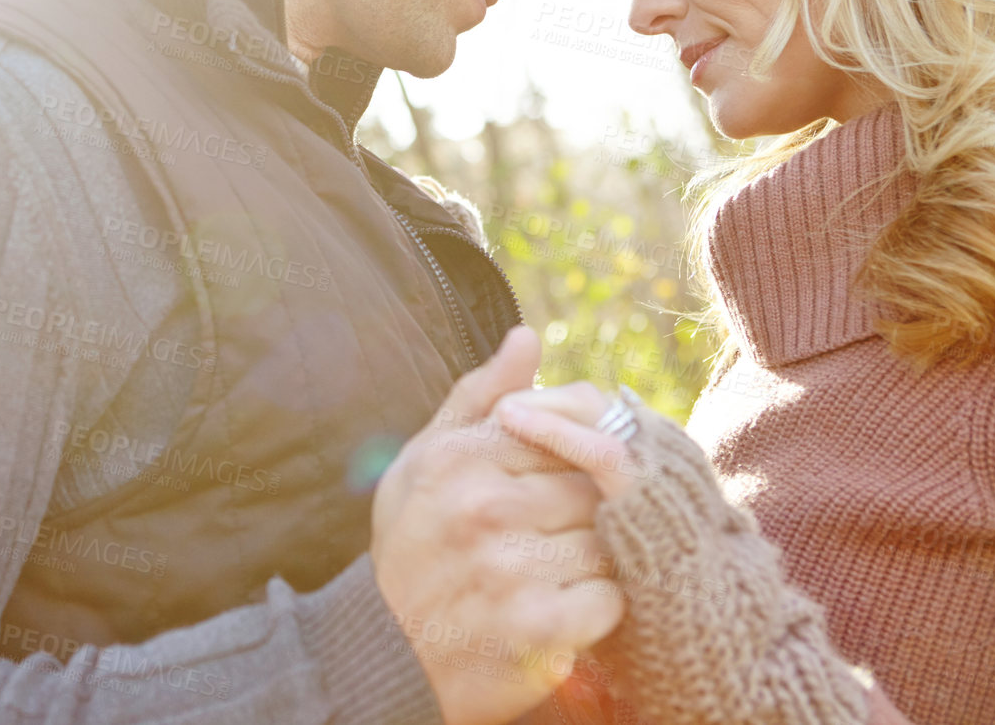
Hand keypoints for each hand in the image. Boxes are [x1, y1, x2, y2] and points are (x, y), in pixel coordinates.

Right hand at [371, 327, 625, 724]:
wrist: (384, 657)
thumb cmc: (412, 549)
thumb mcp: (425, 462)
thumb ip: (479, 398)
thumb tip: (528, 336)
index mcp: (460, 457)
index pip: (567, 431)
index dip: (574, 460)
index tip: (552, 487)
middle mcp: (482, 507)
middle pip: (592, 488)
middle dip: (583, 513)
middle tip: (549, 539)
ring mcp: (510, 568)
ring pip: (608, 543)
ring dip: (593, 563)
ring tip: (551, 573)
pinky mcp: (538, 627)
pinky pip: (610, 600)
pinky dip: (595, 611)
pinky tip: (558, 610)